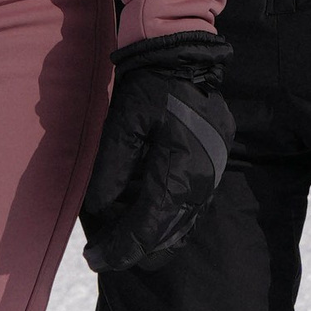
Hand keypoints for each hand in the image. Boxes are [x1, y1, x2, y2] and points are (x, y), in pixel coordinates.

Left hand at [81, 35, 235, 273]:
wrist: (183, 52)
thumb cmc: (149, 84)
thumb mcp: (122, 123)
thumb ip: (111, 168)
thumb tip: (99, 210)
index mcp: (182, 168)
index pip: (149, 225)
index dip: (121, 247)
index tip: (95, 259)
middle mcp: (204, 178)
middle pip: (168, 234)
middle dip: (134, 249)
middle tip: (102, 255)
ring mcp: (214, 172)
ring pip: (184, 225)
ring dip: (152, 238)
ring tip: (120, 243)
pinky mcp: (214, 164)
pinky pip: (193, 208)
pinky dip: (168, 221)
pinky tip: (146, 220)